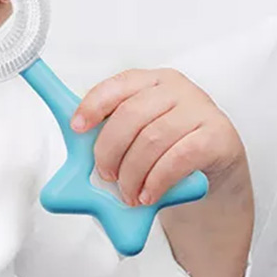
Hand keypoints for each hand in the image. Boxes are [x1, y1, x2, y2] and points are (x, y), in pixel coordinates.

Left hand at [71, 68, 253, 276]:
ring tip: (128, 194)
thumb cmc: (165, 151)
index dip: (93, 105)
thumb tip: (59, 190)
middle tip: (104, 175)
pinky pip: (180, 157)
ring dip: (133, 172)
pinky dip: (158, 180)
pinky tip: (149, 195)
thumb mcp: (135, 141)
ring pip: (154, 139)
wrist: (214, 171)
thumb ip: (105, 149)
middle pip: (131, 115)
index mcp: (150, 81)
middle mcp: (176, 88)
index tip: (76, 128)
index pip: (118, 84)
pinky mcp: (218, 136)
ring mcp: (200, 109)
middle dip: (110, 149)